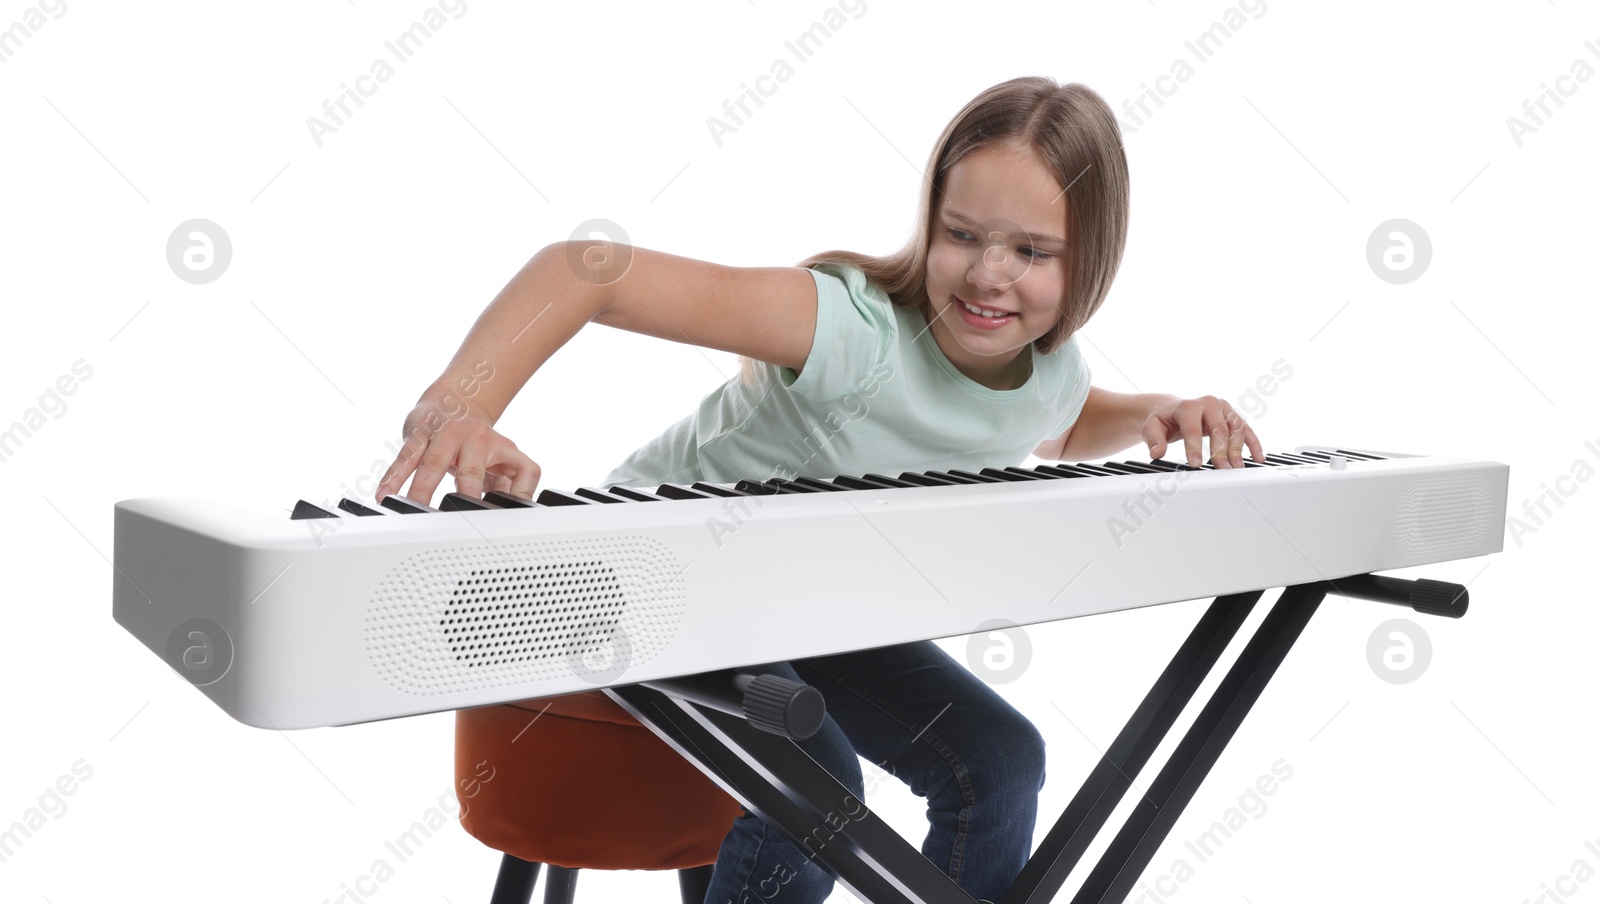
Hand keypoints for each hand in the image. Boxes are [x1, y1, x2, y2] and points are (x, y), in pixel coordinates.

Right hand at [375, 399, 540, 504]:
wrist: (454, 401)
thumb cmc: (478, 442)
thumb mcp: (504, 458)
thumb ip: (512, 485)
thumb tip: (513, 513)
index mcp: (502, 447)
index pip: (522, 471)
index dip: (519, 495)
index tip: (511, 519)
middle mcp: (476, 438)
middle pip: (471, 470)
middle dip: (465, 495)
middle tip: (459, 518)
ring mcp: (446, 434)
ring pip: (433, 464)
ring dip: (422, 489)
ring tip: (414, 509)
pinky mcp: (420, 433)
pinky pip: (406, 457)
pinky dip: (394, 476)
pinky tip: (385, 493)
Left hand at [1140, 395, 1262, 468]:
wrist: (1172, 409)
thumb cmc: (1163, 419)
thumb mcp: (1152, 427)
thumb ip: (1154, 439)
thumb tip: (1156, 453)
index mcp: (1188, 406)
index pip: (1193, 427)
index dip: (1194, 447)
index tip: (1195, 464)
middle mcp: (1209, 404)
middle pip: (1219, 427)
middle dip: (1220, 450)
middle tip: (1221, 468)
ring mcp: (1224, 409)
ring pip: (1236, 428)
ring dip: (1238, 449)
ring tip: (1237, 467)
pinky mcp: (1233, 416)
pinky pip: (1247, 429)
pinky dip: (1254, 443)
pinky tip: (1257, 458)